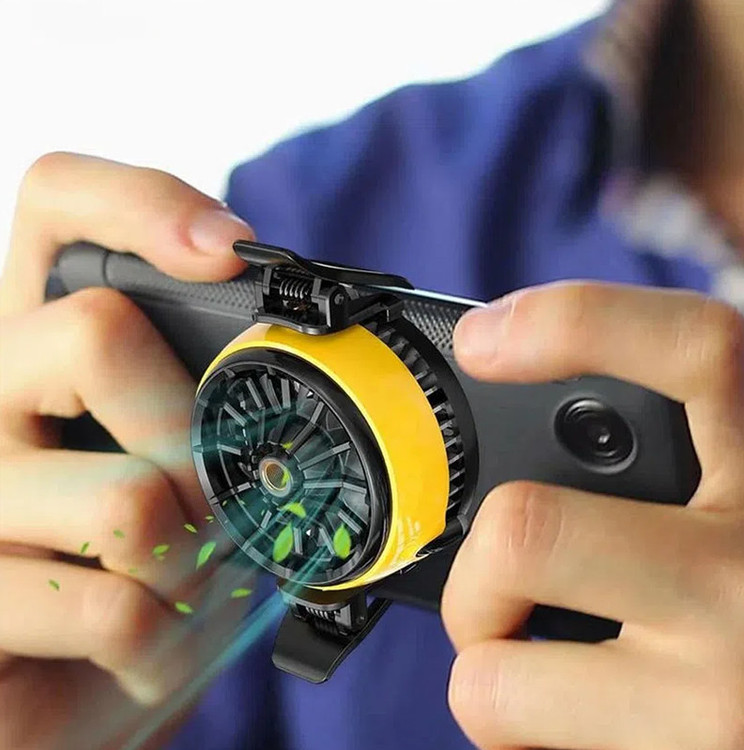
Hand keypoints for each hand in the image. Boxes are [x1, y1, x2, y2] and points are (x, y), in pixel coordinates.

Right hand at [0, 153, 257, 749]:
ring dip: (199, 562)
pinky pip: (113, 610)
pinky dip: (169, 646)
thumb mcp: (189, 458)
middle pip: (93, 332)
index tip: (230, 252)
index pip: (59, 203)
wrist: (86, 681)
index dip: (143, 203)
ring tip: (187, 588)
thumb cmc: (152, 555)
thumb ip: (218, 393)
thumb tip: (313, 347)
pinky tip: (148, 650)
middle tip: (213, 497)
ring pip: (130, 498)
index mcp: (43, 339)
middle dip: (194, 431)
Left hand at [443, 282, 743, 749]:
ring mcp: (725, 696)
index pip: (692, 349)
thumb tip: (519, 435)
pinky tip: (587, 722)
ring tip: (548, 676)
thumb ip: (657, 468)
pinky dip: (530, 734)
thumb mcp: (739, 502)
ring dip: (493, 675)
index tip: (483, 340)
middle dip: (477, 579)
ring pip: (494, 680)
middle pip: (524, 532)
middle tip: (497, 594)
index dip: (570, 321)